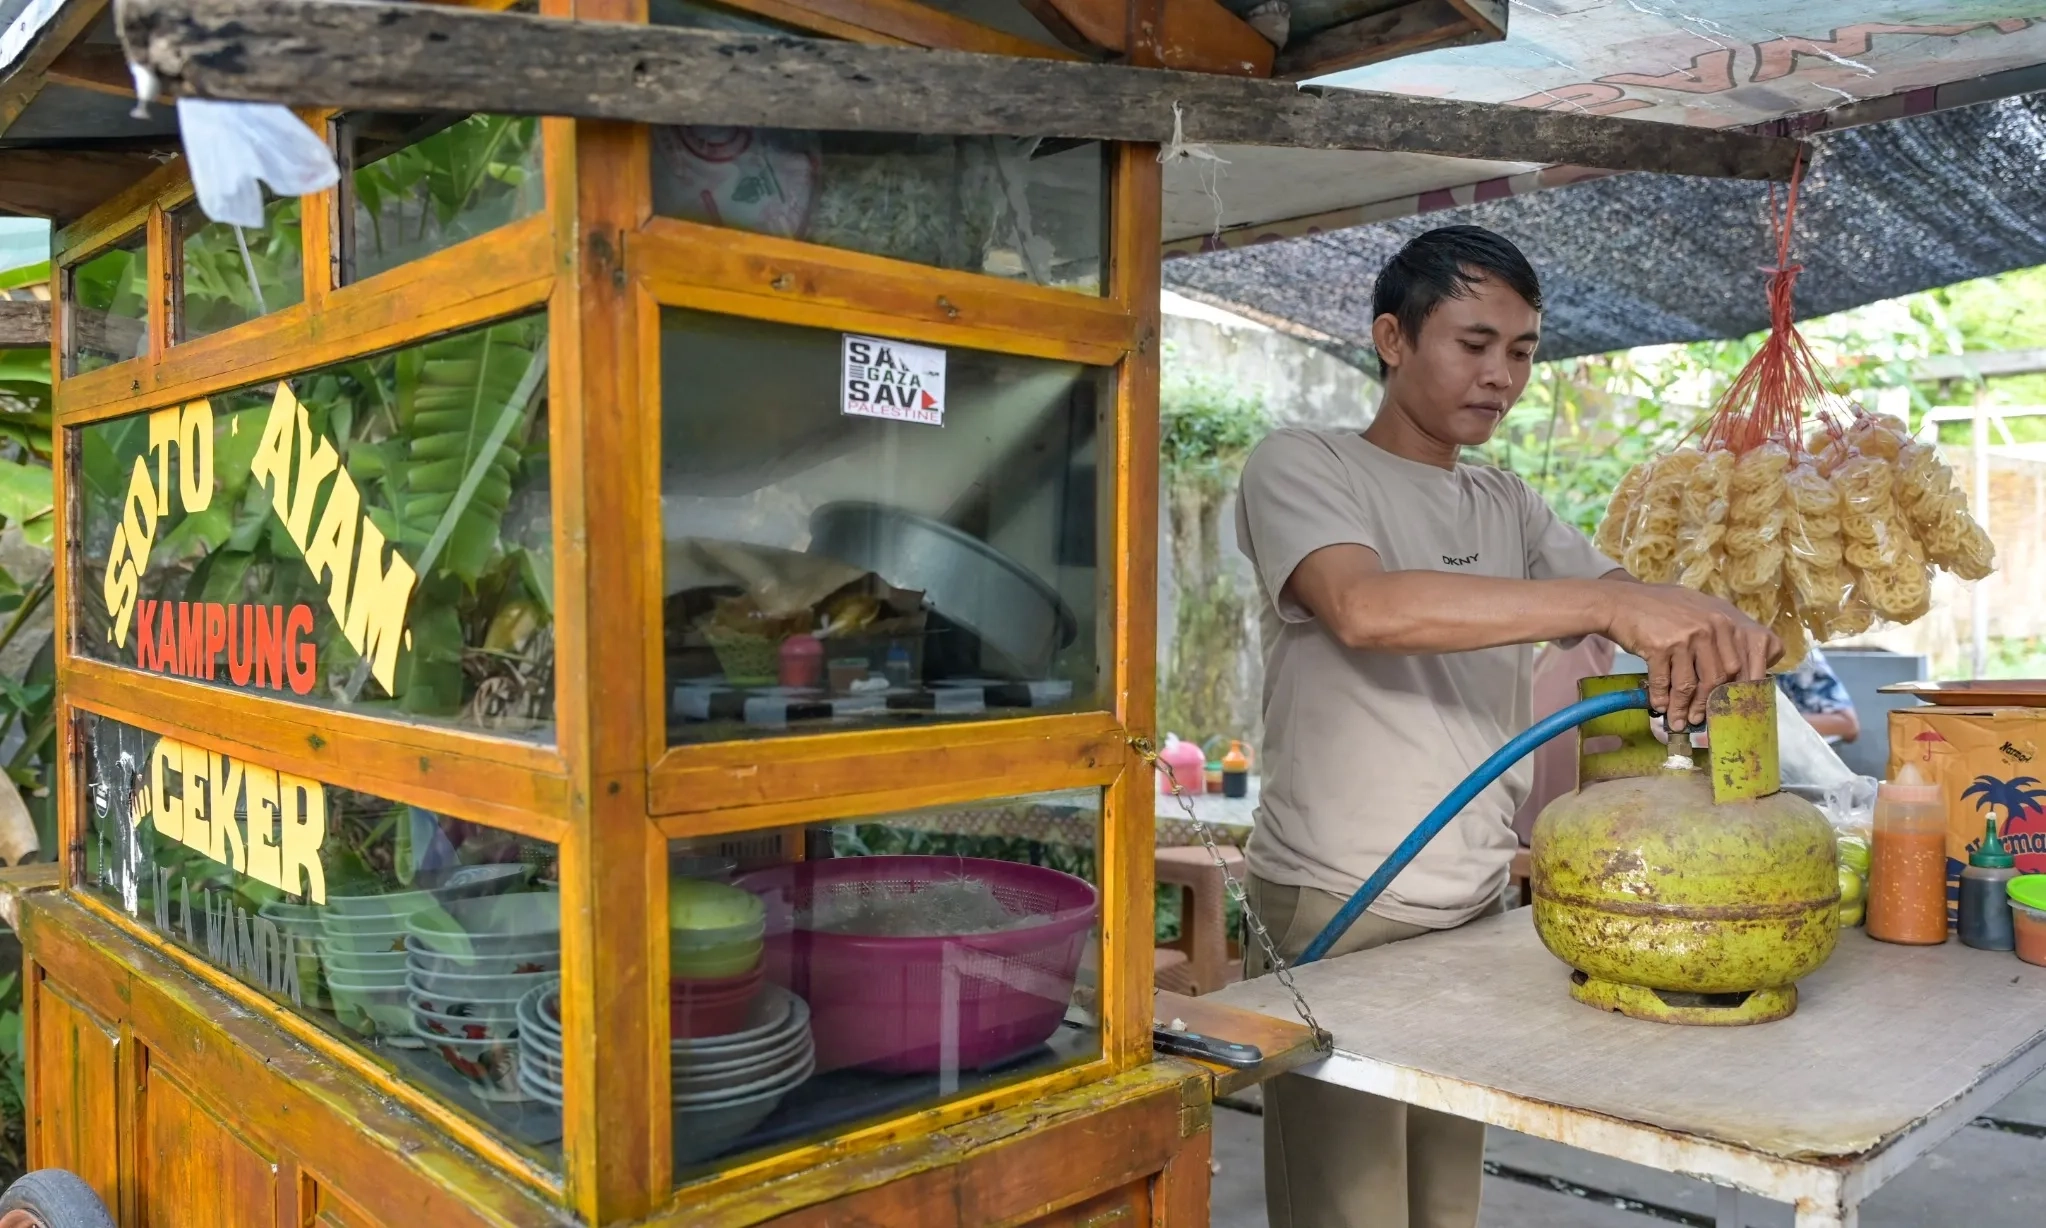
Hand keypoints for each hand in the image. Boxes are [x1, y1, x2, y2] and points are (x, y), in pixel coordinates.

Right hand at [1601, 585, 1780, 731]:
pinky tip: (1659, 706)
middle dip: (1706, 704)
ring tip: (1677, 721)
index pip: (1735, 666)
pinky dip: (1661, 697)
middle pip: (1715, 679)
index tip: (1724, 707)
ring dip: (1682, 708)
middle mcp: (1707, 629)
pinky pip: (1662, 681)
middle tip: (1698, 719)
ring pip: (1688, 685)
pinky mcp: (1659, 647)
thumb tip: (1733, 669)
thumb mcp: (1697, 611)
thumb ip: (1717, 634)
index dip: (1730, 691)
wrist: (1620, 602)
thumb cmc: (1660, 608)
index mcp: (1722, 623)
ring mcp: (1683, 638)